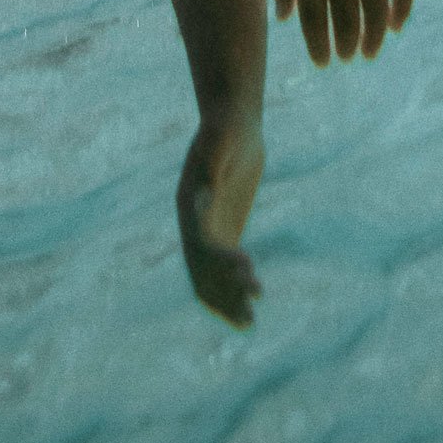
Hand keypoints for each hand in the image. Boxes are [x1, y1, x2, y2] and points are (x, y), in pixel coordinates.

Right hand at [176, 113, 264, 329]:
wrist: (234, 120)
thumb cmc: (228, 126)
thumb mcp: (222, 138)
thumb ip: (214, 162)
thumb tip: (206, 196)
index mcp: (189, 203)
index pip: (199, 242)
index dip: (219, 260)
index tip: (246, 267)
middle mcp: (194, 221)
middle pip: (202, 267)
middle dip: (222, 293)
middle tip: (249, 317)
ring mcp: (208, 226)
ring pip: (211, 273)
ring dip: (227, 298)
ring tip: (250, 323)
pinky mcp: (225, 227)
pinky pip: (225, 264)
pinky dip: (235, 284)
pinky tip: (253, 297)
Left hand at [268, 0, 414, 67]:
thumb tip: (285, 17)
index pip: (313, 18)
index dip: (318, 44)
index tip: (323, 61)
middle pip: (346, 19)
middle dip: (346, 44)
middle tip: (347, 56)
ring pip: (375, 9)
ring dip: (373, 36)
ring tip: (369, 51)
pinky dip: (400, 8)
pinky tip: (395, 24)